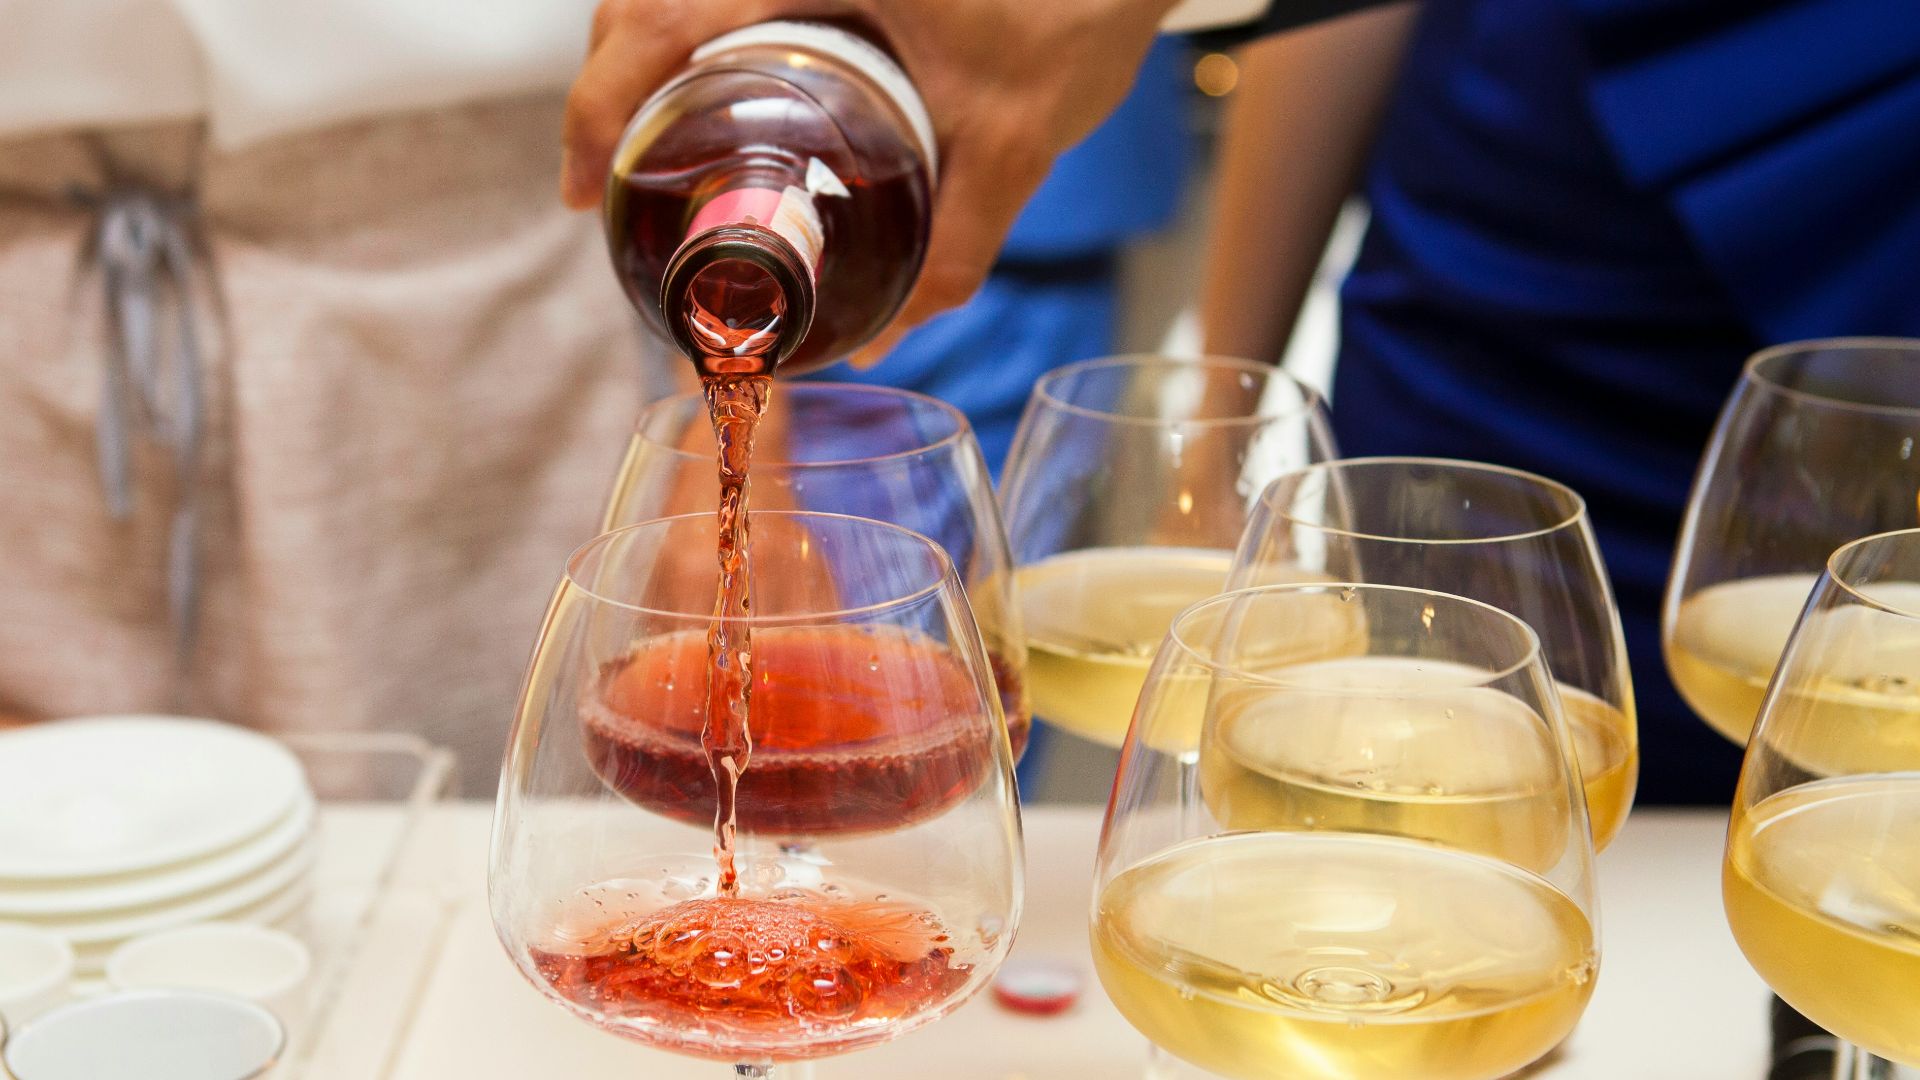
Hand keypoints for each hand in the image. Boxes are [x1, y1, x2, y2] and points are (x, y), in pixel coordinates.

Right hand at [564, 0, 1179, 358]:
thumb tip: (874, 343)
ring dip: (643, 56)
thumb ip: (952, 249)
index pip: (653, 22)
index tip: (584, 192)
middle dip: (606, 86)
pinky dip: (693, 33)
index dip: (594, 109)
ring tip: (648, 148)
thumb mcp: (1015, 143)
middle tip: (609, 183)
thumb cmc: (1080, 13)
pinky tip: (708, 94)